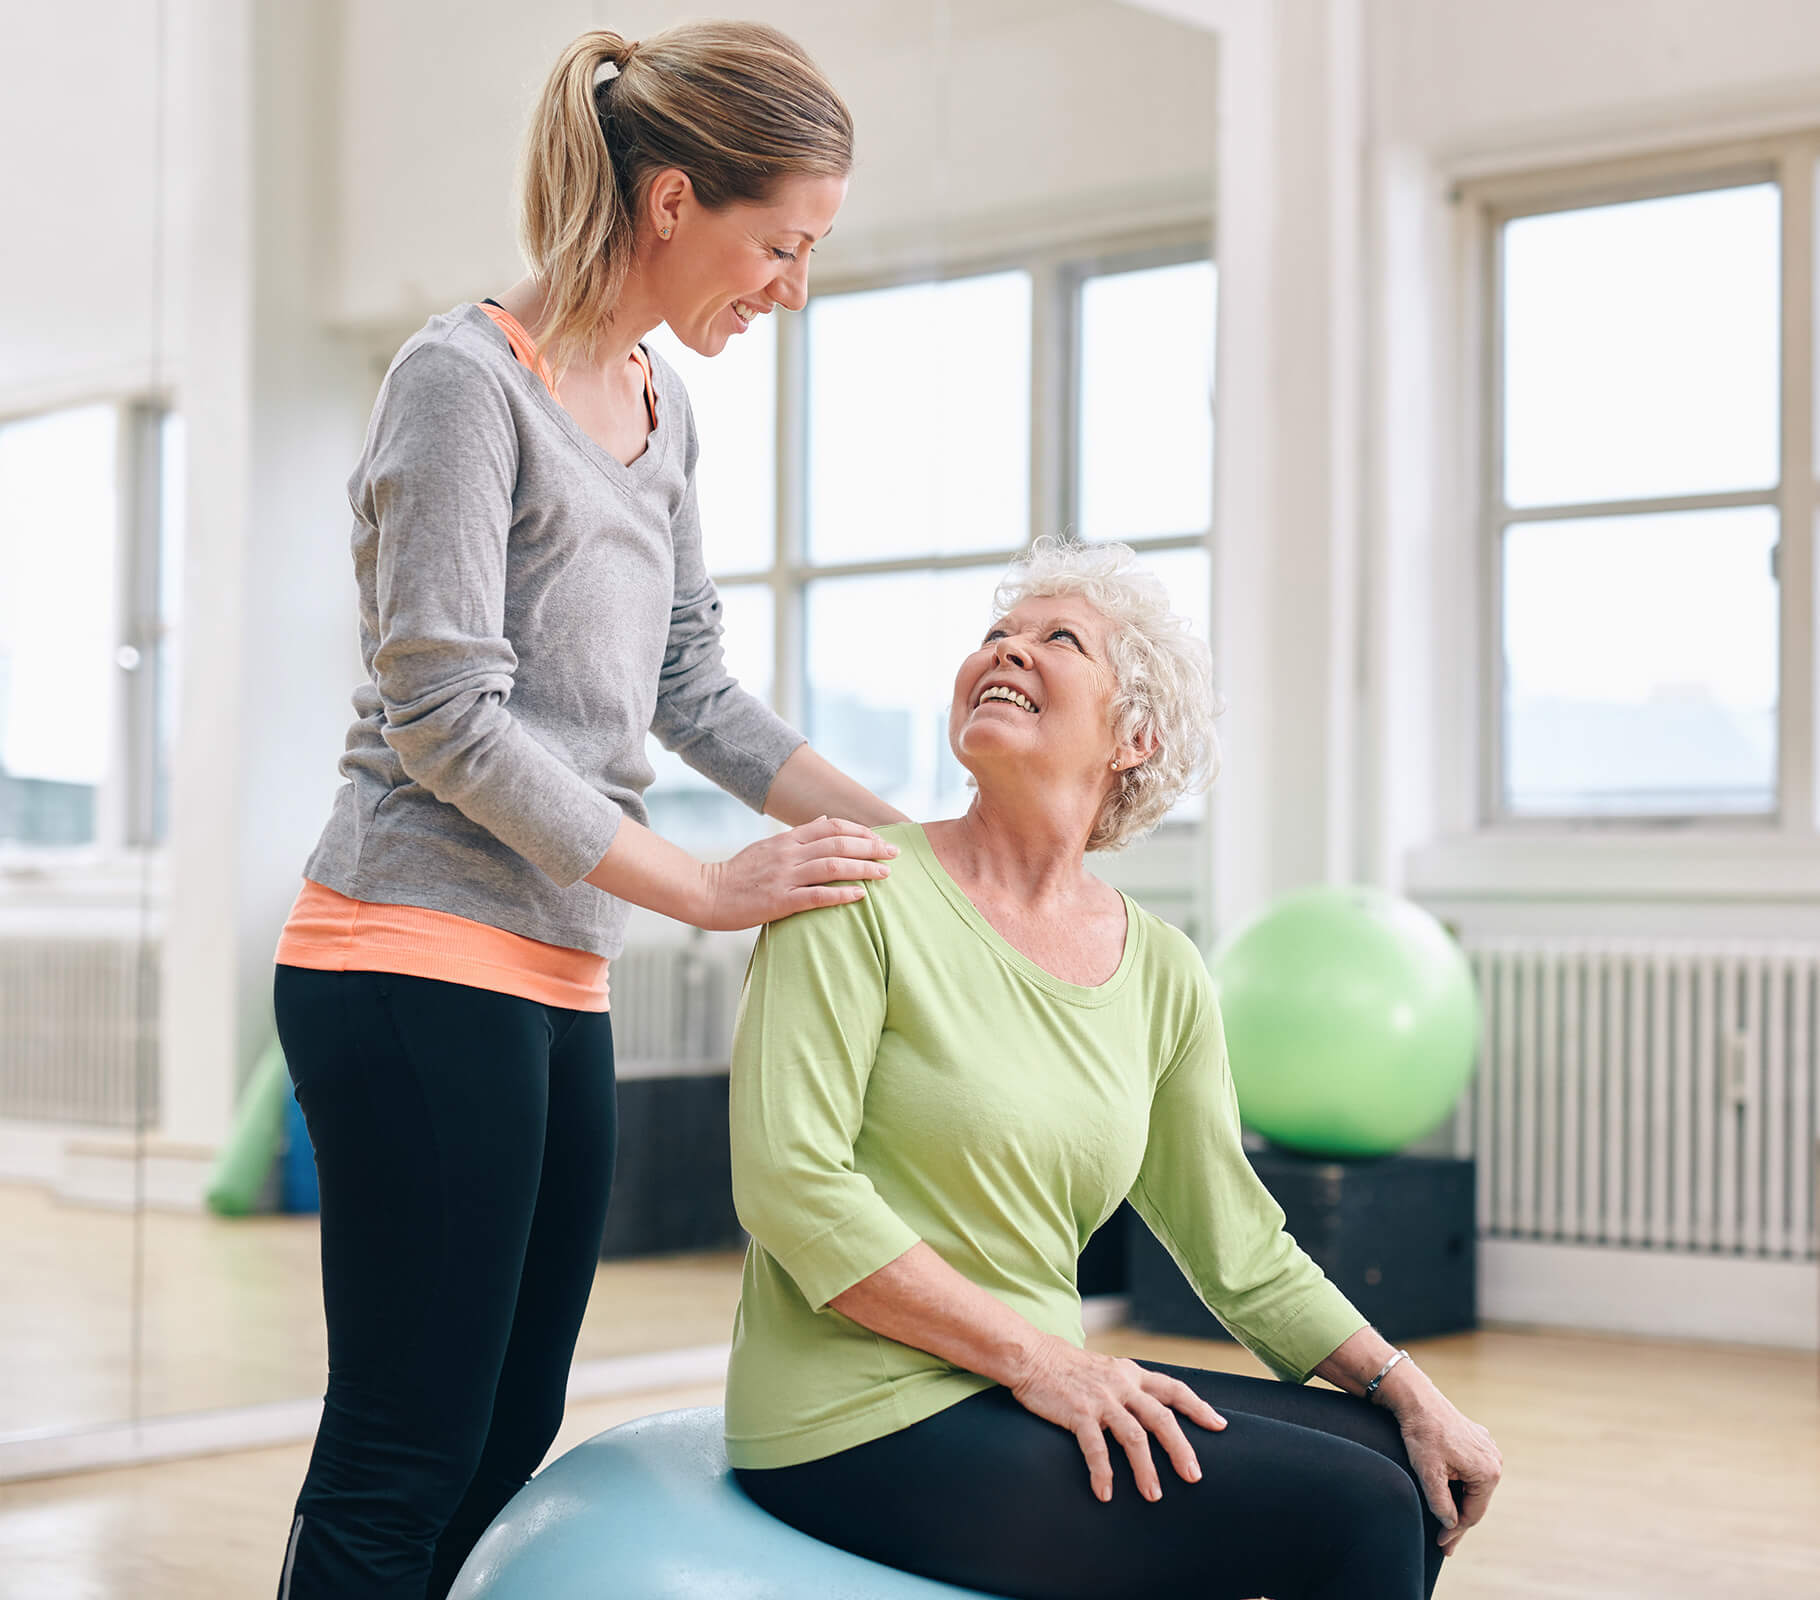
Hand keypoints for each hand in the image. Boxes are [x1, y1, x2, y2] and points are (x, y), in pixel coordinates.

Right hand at [696, 815, 896, 930]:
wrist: (706, 893)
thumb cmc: (738, 874)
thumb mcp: (767, 846)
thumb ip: (798, 835)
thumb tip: (826, 819)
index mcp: (786, 840)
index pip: (831, 826)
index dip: (859, 831)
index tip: (880, 839)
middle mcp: (788, 854)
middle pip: (838, 843)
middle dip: (870, 848)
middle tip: (894, 854)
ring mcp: (784, 877)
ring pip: (832, 866)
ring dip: (863, 869)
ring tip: (885, 874)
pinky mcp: (779, 901)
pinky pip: (816, 896)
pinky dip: (841, 894)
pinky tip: (860, 896)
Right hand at [1008, 1336, 1225, 1503]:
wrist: (1032, 1355)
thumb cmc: (1068, 1367)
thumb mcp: (1107, 1369)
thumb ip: (1128, 1386)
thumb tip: (1149, 1408)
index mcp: (1131, 1374)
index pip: (1174, 1388)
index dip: (1198, 1407)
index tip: (1219, 1425)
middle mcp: (1122, 1385)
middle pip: (1161, 1417)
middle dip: (1180, 1448)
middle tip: (1194, 1475)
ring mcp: (1101, 1399)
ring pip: (1134, 1437)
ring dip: (1146, 1469)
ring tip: (1153, 1495)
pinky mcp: (1078, 1413)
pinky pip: (1095, 1447)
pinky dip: (1103, 1471)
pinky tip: (1105, 1492)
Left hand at [1380, 1374, 1501, 1555]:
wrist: (1416, 1399)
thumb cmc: (1423, 1433)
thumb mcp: (1429, 1473)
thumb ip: (1441, 1503)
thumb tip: (1450, 1523)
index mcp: (1488, 1471)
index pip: (1472, 1513)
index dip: (1455, 1531)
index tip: (1441, 1544)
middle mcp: (1494, 1460)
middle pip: (1475, 1501)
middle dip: (1457, 1521)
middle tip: (1444, 1543)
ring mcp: (1487, 1449)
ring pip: (1473, 1487)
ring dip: (1459, 1503)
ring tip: (1446, 1524)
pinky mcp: (1476, 1442)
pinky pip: (1470, 1472)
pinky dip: (1459, 1485)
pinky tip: (1450, 1497)